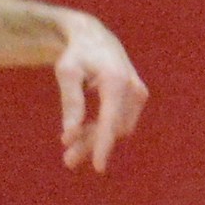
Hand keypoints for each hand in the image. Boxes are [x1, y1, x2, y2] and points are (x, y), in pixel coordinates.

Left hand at [54, 11, 147, 172]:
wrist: (93, 38)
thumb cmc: (76, 54)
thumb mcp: (67, 73)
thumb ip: (70, 103)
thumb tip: (69, 136)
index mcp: (115, 80)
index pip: (110, 120)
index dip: (104, 145)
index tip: (98, 167)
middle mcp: (132, 88)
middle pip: (113, 128)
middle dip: (91, 145)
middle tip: (67, 161)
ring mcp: (138, 93)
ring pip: (117, 129)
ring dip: (95, 140)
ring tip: (69, 150)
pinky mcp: (137, 98)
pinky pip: (120, 122)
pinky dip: (101, 130)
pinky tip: (80, 135)